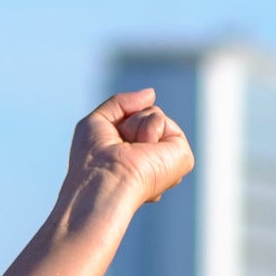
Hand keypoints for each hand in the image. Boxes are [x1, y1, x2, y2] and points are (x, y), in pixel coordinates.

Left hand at [67, 89, 194, 211]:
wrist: (104, 181)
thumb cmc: (92, 161)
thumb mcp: (98, 122)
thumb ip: (122, 103)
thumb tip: (152, 94)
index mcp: (134, 157)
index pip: (133, 122)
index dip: (117, 126)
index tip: (106, 151)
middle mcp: (152, 160)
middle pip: (143, 114)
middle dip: (128, 123)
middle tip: (120, 148)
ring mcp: (167, 160)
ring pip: (153, 115)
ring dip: (136, 126)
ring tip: (131, 150)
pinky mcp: (182, 158)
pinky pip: (162, 120)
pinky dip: (149, 128)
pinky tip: (145, 150)